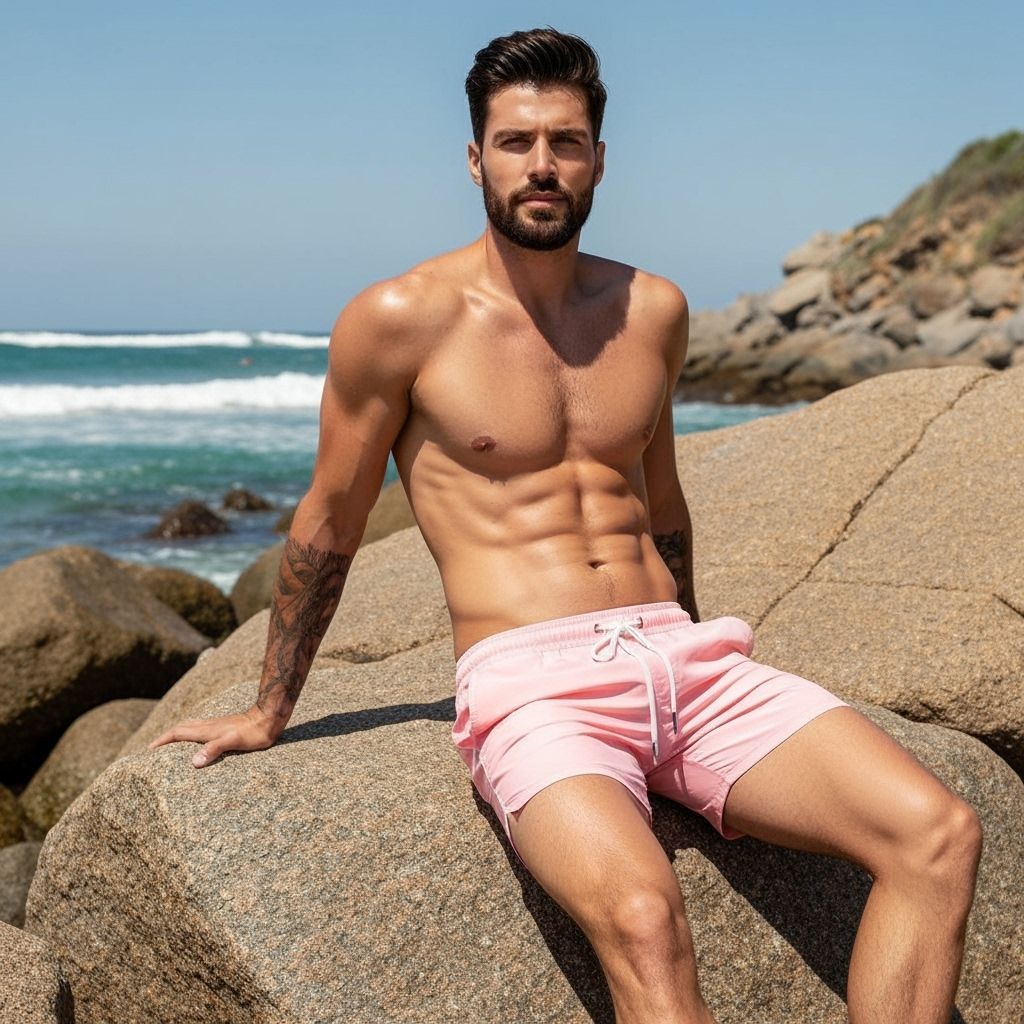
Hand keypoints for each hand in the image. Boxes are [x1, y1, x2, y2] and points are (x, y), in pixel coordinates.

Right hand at [147, 705, 282, 767]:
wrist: (270, 717)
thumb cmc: (254, 732)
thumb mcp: (234, 742)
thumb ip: (214, 749)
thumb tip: (193, 761)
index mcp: (207, 730)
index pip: (178, 733)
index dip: (162, 740)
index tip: (148, 749)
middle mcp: (209, 725)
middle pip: (181, 728)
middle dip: (166, 737)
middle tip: (154, 747)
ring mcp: (217, 724)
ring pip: (191, 726)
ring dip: (178, 733)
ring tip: (170, 743)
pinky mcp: (225, 726)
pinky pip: (201, 728)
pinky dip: (192, 733)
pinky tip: (198, 739)